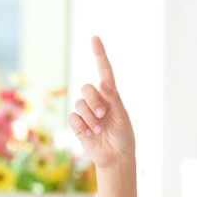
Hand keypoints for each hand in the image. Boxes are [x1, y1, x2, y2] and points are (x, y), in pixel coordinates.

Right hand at [68, 36, 134, 167]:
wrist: (115, 157)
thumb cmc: (123, 137)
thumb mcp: (122, 117)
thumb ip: (113, 99)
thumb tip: (103, 82)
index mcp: (111, 96)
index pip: (104, 72)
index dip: (99, 55)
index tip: (95, 39)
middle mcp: (97, 101)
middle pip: (87, 88)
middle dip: (94, 101)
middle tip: (103, 115)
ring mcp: (86, 112)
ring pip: (79, 104)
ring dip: (90, 118)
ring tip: (99, 130)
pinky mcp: (77, 124)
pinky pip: (73, 117)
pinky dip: (82, 126)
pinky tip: (90, 134)